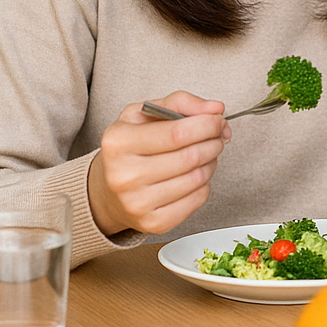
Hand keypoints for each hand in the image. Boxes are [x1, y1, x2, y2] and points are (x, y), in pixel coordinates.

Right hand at [87, 91, 228, 236]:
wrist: (109, 190)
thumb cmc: (131, 147)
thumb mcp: (144, 114)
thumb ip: (180, 103)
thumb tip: (216, 108)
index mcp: (119, 142)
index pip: (178, 133)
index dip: (207, 124)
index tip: (217, 120)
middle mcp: (124, 175)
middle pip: (191, 156)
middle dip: (214, 141)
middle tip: (216, 136)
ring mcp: (137, 203)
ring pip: (198, 178)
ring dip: (211, 161)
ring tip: (204, 154)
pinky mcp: (153, 223)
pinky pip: (198, 198)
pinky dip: (205, 184)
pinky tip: (194, 175)